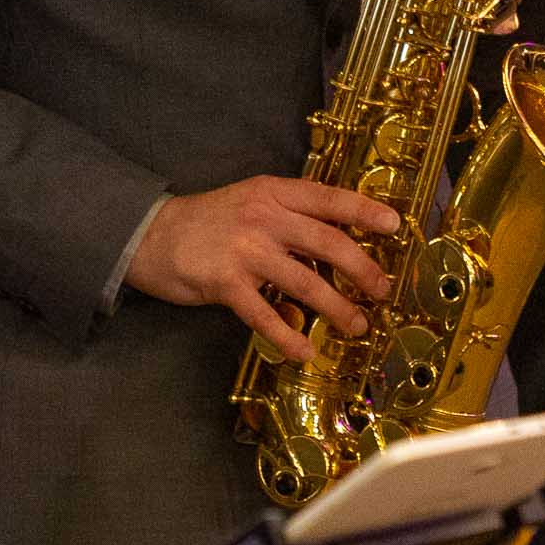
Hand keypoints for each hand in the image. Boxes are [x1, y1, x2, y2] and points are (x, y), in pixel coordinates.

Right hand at [126, 176, 398, 363]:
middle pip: (328, 243)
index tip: (395, 225)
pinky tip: (304, 352)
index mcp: (273, 192)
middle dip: (363, 269)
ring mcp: (246, 250)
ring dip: (337, 308)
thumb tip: (337, 239)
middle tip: (383, 291)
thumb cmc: (207, 221)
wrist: (149, 235)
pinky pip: (265, 315)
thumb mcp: (250, 201)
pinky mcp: (226, 284)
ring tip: (357, 326)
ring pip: (306, 282)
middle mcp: (264, 217)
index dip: (364, 211)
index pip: (329, 198)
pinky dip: (288, 336)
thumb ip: (288, 214)